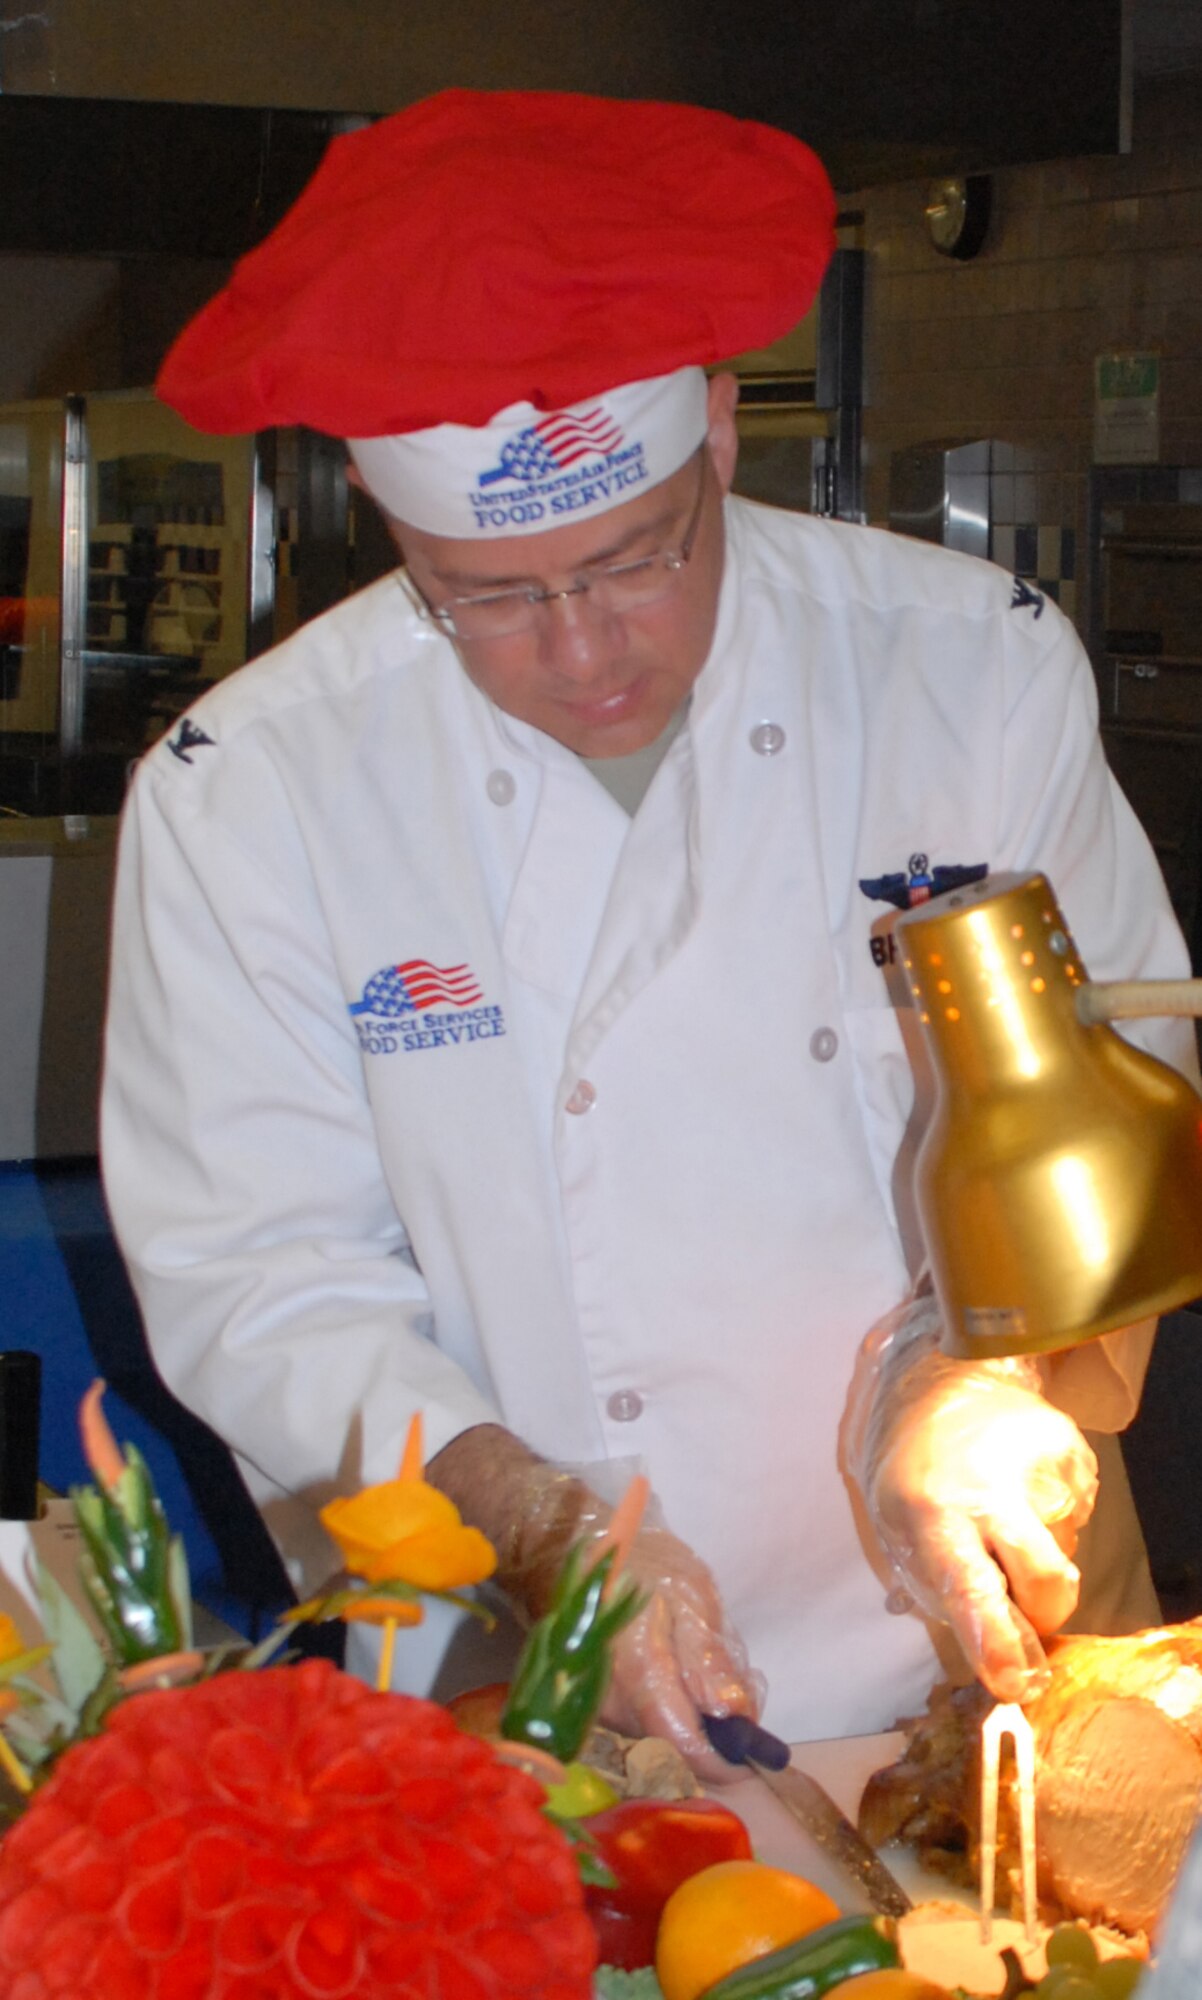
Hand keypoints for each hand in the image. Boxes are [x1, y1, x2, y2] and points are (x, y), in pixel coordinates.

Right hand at [594, 1524, 764, 1784]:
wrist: (581, 1553)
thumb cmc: (642, 1567)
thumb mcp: (692, 1596)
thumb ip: (709, 1658)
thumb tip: (733, 1717)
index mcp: (640, 1673)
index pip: (685, 1746)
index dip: (724, 1762)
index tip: (755, 1758)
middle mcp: (613, 1704)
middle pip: (677, 1748)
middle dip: (715, 1732)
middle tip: (740, 1688)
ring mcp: (600, 1708)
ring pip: (664, 1738)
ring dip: (697, 1718)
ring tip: (709, 1667)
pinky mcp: (597, 1707)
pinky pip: (647, 1725)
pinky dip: (676, 1709)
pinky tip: (685, 1671)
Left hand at [848, 1300, 1097, 1701]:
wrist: (943, 1383)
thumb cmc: (917, 1474)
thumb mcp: (902, 1531)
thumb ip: (947, 1593)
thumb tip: (1007, 1667)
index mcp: (932, 1514)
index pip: (970, 1587)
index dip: (996, 1639)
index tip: (1015, 1681)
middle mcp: (990, 1488)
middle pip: (1047, 1580)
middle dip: (1044, 1613)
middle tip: (1022, 1604)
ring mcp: (1041, 1467)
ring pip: (1064, 1554)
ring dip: (1038, 1555)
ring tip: (1000, 1512)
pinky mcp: (1074, 1452)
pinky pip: (1078, 1520)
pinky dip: (1051, 1522)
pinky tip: (1019, 1489)